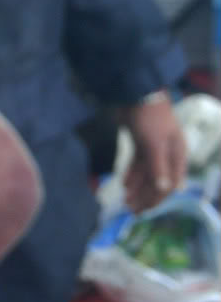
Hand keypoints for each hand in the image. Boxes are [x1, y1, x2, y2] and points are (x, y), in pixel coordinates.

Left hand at [119, 94, 186, 212]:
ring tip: (125, 201)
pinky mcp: (141, 141)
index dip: (156, 199)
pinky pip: (138, 163)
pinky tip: (124, 184)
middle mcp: (167, 153)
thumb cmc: (149, 116)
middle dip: (145, 197)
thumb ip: (158, 166)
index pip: (170, 184)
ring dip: (137, 188)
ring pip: (146, 173)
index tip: (142, 211)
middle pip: (157, 181)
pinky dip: (132, 174)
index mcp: (177, 154)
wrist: (134, 91)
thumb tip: (165, 189)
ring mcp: (154, 147)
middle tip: (130, 210)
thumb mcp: (154, 143)